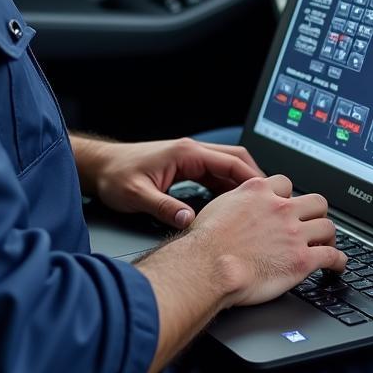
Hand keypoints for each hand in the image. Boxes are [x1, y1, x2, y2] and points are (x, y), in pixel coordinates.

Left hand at [82, 136, 264, 229]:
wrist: (101, 167)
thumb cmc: (115, 176)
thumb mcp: (137, 195)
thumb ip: (165, 207)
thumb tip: (189, 221)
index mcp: (185, 153)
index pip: (229, 161)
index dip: (251, 179)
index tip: (267, 194)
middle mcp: (190, 151)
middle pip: (235, 159)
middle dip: (255, 178)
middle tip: (270, 200)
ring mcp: (189, 158)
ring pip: (226, 166)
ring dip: (242, 183)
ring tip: (257, 205)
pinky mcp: (184, 167)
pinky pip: (214, 174)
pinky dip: (228, 186)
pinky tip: (233, 204)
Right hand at [188, 173, 345, 307]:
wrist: (209, 266)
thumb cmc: (206, 242)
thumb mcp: (218, 207)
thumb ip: (236, 201)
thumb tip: (237, 206)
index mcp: (259, 192)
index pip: (285, 183)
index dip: (288, 196)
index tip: (289, 205)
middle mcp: (280, 208)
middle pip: (315, 201)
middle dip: (316, 213)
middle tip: (312, 224)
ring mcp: (293, 233)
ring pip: (328, 226)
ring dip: (329, 237)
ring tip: (327, 245)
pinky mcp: (302, 259)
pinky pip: (332, 256)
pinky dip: (338, 262)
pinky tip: (337, 266)